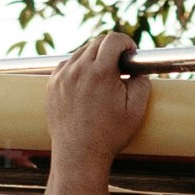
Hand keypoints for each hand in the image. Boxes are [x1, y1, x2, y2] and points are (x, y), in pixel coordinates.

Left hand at [44, 29, 151, 174]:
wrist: (79, 155)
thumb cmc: (110, 135)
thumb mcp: (136, 109)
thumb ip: (141, 82)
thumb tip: (137, 69)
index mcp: (100, 73)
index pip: (113, 39)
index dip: (126, 43)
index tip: (130, 54)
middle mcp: (77, 70)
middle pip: (97, 43)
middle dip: (112, 49)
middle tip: (121, 66)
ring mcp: (62, 77)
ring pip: (81, 53)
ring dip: (95, 58)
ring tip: (104, 77)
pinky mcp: (52, 85)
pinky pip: (67, 65)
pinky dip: (78, 68)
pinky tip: (87, 83)